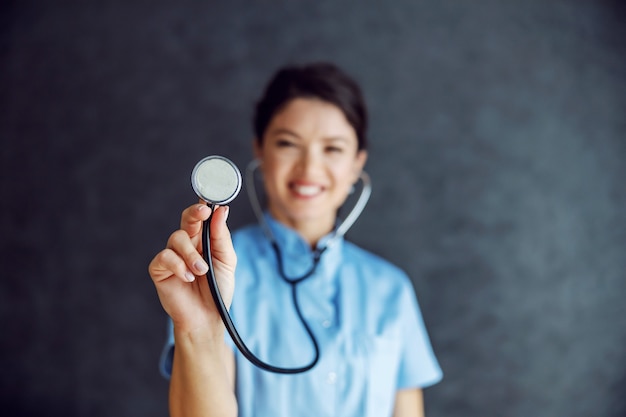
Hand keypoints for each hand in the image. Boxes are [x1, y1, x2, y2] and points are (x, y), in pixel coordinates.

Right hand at [148, 203, 236, 335]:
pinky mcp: (160, 269)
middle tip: (203, 213)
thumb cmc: (218, 289)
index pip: (201, 216)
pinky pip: (165, 257)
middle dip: (194, 213)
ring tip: (201, 271)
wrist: (207, 318)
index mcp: (204, 239)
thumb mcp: (227, 261)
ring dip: (191, 254)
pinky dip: (178, 265)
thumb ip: (222, 236)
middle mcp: (187, 244)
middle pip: (186, 219)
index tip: (210, 200)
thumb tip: (222, 211)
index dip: (203, 205)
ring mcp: (172, 256)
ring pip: (176, 238)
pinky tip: (187, 277)